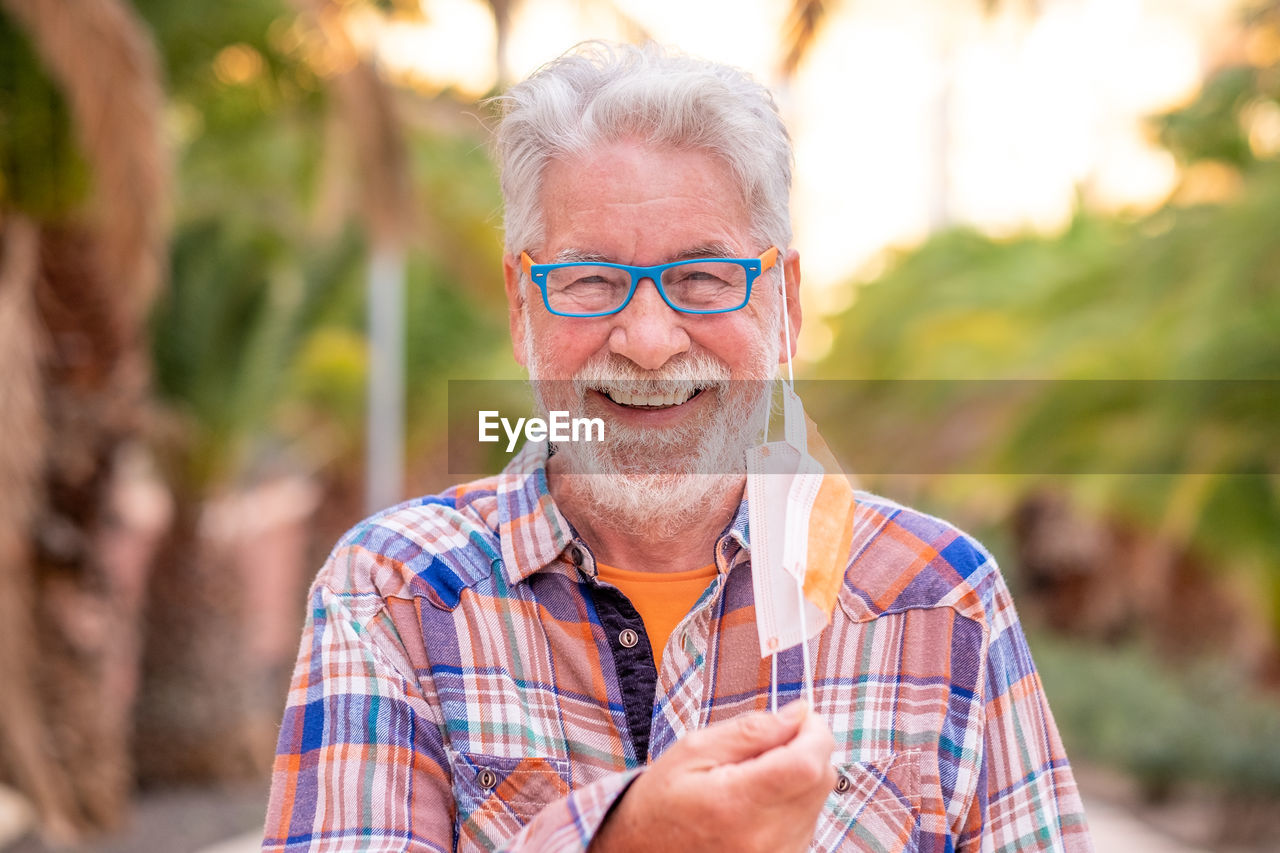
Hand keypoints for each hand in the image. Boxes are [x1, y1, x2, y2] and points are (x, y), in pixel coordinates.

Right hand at [590, 700, 835, 852]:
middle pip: (821, 778)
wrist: (643, 851)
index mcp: (737, 803)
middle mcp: (764, 838)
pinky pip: (808, 819)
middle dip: (807, 747)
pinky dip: (794, 799)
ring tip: (755, 775)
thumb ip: (751, 730)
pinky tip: (760, 798)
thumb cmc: (663, 799)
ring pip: (818, 798)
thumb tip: (798, 713)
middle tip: (772, 740)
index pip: (807, 763)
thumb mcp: (695, 750)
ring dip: (799, 774)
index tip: (799, 716)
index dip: (813, 731)